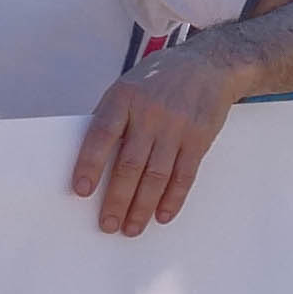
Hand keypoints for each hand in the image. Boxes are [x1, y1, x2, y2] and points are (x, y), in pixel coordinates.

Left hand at [73, 41, 242, 237]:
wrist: (211, 65)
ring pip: (157, 175)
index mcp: (124, 99)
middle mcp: (151, 113)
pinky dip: (173, 198)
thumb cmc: (159, 79)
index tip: (81, 192)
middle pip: (130, 164)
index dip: (89, 164)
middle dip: (117, 199)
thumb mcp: (127, 87)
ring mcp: (177, 127)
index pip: (102, 135)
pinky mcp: (199, 138)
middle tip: (108, 224)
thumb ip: (113, 118)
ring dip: (143, 206)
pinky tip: (163, 215)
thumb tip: (91, 160)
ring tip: (132, 228)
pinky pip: (185, 174)